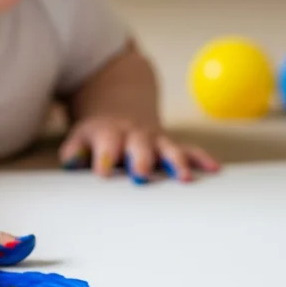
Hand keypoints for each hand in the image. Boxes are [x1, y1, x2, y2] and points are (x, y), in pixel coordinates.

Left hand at [58, 116, 219, 183]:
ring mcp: (155, 140)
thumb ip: (75, 150)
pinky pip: (190, 150)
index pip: (106, 145)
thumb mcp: (81, 137)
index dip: (105, 157)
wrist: (120, 107)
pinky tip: (215, 169)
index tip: (104, 172)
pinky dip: (202, 159)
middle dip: (142, 160)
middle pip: (140, 147)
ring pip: (168, 149)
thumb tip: (70, 162)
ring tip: (184, 178)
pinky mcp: (171, 145)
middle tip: (141, 175)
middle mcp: (135, 135)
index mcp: (109, 133)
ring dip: (177, 163)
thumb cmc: (97, 134)